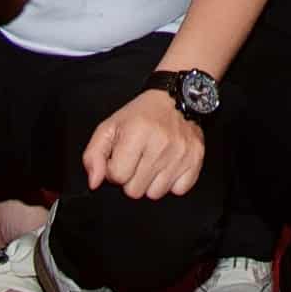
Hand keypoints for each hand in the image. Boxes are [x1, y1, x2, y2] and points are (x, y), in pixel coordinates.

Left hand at [81, 88, 206, 202]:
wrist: (176, 97)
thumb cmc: (141, 115)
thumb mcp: (110, 127)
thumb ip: (94, 155)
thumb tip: (94, 182)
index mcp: (137, 133)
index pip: (117, 176)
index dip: (114, 170)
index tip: (121, 157)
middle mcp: (161, 144)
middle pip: (135, 191)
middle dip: (132, 178)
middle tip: (137, 160)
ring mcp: (181, 153)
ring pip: (155, 194)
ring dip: (151, 182)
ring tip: (152, 161)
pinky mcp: (196, 159)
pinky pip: (179, 190)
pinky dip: (172, 182)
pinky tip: (168, 165)